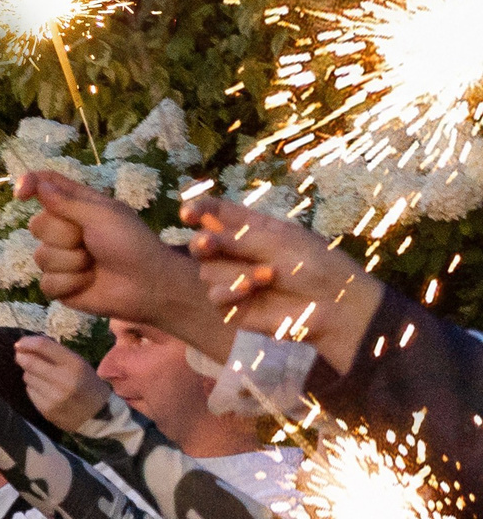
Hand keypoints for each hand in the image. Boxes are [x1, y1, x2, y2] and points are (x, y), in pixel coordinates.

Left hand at [13, 336, 111, 431]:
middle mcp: (63, 379)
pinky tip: (45, 390)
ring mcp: (53, 397)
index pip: (44, 346)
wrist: (98, 414)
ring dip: (30, 374)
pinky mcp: (45, 409)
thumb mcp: (78, 363)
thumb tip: (27, 345)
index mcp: (74, 363)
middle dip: (22, 357)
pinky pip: (29, 392)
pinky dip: (33, 388)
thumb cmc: (87, 383)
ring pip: (27, 377)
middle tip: (20, 355)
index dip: (27, 343)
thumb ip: (56, 353)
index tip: (19, 343)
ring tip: (42, 376)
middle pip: (30, 363)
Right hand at [16, 171, 207, 338]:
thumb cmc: (131, 243)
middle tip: (90, 242)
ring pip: (41, 257)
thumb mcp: (102, 215)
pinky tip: (87, 283)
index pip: (46, 186)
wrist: (145, 284)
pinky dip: (69, 284)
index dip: (30, 184)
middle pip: (37, 225)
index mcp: (78, 205)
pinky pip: (47, 283)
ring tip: (93, 265)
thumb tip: (39, 184)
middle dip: (64, 236)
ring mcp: (61, 258)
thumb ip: (68, 201)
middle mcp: (65, 229)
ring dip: (71, 263)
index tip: (20, 193)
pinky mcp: (60, 285)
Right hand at [181, 193, 381, 362]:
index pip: (218, 214)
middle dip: (204, 243)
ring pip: (207, 270)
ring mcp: (233, 280)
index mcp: (252, 228)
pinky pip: (214, 295)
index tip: (186, 213)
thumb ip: (239, 238)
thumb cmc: (314, 265)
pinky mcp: (232, 307)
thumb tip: (201, 236)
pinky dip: (231, 290)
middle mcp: (238, 252)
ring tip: (268, 275)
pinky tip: (251, 290)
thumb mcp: (280, 242)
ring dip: (235, 271)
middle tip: (207, 243)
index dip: (200, 211)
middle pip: (202, 243)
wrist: (333, 304)